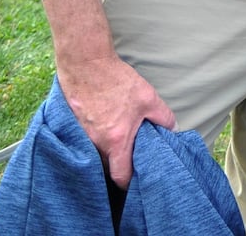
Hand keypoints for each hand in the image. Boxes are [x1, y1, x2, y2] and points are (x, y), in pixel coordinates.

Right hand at [59, 55, 176, 188]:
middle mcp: (95, 144)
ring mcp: (81, 136)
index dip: (129, 182)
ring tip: (117, 140)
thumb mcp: (147, 96)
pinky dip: (94, 140)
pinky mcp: (72, 127)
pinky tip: (102, 127)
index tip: (136, 179)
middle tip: (129, 157)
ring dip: (105, 152)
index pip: (120, 176)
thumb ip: (162, 116)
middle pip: (106, 168)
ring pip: (95, 155)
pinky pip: (84, 142)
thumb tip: (173, 129)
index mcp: (116, 141)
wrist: (86, 64)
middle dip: (118, 166)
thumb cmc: (116, 81)